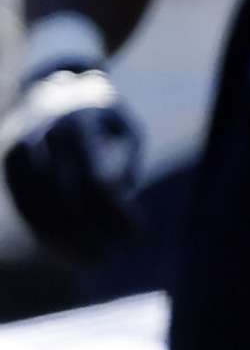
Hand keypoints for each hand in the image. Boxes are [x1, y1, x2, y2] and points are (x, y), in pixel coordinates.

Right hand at [0, 58, 144, 262]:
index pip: (96, 181)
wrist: (53, 90)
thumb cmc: (103, 121)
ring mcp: (19, 148)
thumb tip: (119, 201)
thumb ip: (124, 162)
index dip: (116, 214)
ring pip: (36, 205)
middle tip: (110, 256)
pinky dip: (43, 231)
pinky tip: (65, 250)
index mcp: (79, 122)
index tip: (137, 235)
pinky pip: (22, 203)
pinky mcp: (8, 164)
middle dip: (90, 233)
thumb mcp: (125, 131)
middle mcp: (42, 133)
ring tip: (91, 259)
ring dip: (63, 240)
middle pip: (64, 198)